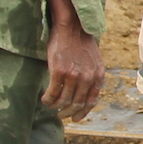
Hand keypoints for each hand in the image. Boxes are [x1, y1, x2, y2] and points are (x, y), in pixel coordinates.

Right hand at [41, 0, 102, 121]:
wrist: (72, 25)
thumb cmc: (80, 42)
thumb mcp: (93, 60)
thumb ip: (90, 76)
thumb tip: (84, 92)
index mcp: (98, 75)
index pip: (91, 101)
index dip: (82, 112)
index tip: (75, 118)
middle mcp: (87, 77)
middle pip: (77, 103)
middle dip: (68, 112)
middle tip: (60, 114)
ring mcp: (73, 75)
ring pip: (64, 100)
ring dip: (56, 107)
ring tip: (51, 105)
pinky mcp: (59, 71)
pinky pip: (52, 93)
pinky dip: (48, 99)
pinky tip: (44, 99)